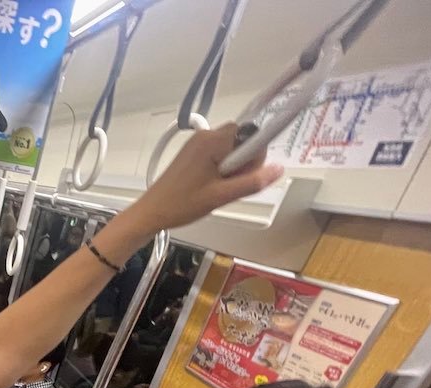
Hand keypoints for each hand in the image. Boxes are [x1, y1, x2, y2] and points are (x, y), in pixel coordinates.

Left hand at [126, 125, 283, 233]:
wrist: (152, 212)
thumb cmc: (181, 204)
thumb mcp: (221, 196)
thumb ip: (252, 182)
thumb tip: (278, 170)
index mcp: (212, 140)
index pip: (252, 133)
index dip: (254, 155)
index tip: (244, 174)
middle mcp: (206, 135)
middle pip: (243, 140)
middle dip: (243, 163)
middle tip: (228, 186)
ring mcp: (199, 143)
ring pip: (232, 149)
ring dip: (233, 169)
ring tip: (217, 188)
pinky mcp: (194, 152)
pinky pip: (220, 154)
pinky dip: (222, 169)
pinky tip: (211, 186)